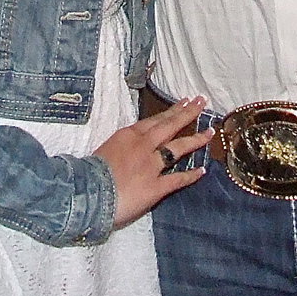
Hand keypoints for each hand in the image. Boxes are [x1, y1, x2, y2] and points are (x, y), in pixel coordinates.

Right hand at [94, 96, 213, 228]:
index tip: (185, 102)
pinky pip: (177, 179)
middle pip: (170, 125)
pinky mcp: (155, 186)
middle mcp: (143, 145)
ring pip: (178, 148)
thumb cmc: (91, 171)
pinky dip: (190, 175)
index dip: (172, 111)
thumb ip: (123, 146)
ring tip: (209, 132)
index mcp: (129, 135)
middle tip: (203, 103)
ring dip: (195, 139)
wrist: (87, 193)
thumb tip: (130, 147)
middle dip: (188, 113)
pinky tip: (202, 171)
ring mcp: (151, 165)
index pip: (156, 120)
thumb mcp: (106, 149)